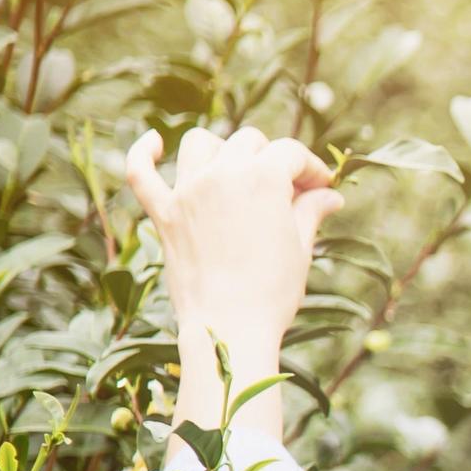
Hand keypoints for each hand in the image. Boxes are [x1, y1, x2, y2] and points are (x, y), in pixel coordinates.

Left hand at [125, 125, 342, 466]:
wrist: (230, 328)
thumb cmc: (273, 291)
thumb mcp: (301, 247)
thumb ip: (312, 211)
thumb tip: (330, 196)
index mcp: (262, 178)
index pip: (290, 153)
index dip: (311, 167)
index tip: (322, 188)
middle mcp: (221, 174)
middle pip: (248, 142)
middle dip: (273, 159)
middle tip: (289, 190)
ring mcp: (187, 191)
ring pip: (200, 144)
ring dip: (222, 149)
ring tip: (236, 170)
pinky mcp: (163, 213)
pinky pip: (140, 171)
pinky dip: (144, 151)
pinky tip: (154, 141)